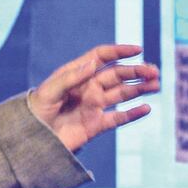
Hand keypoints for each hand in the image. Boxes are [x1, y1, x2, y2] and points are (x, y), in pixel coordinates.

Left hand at [29, 44, 159, 152]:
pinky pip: (119, 118)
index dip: (119, 51)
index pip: (101, 57)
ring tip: (156, 84)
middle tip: (154, 71)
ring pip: (122, 94)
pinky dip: (133, 113)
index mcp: (76, 74)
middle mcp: (87, 88)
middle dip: (136, 71)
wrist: (31, 138)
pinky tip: (146, 108)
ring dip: (139, 88)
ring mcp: (93, 106)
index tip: (137, 49)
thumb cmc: (35, 110)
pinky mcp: (96, 125)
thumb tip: (92, 64)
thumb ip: (71, 78)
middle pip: (117, 75)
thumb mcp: (49, 91)